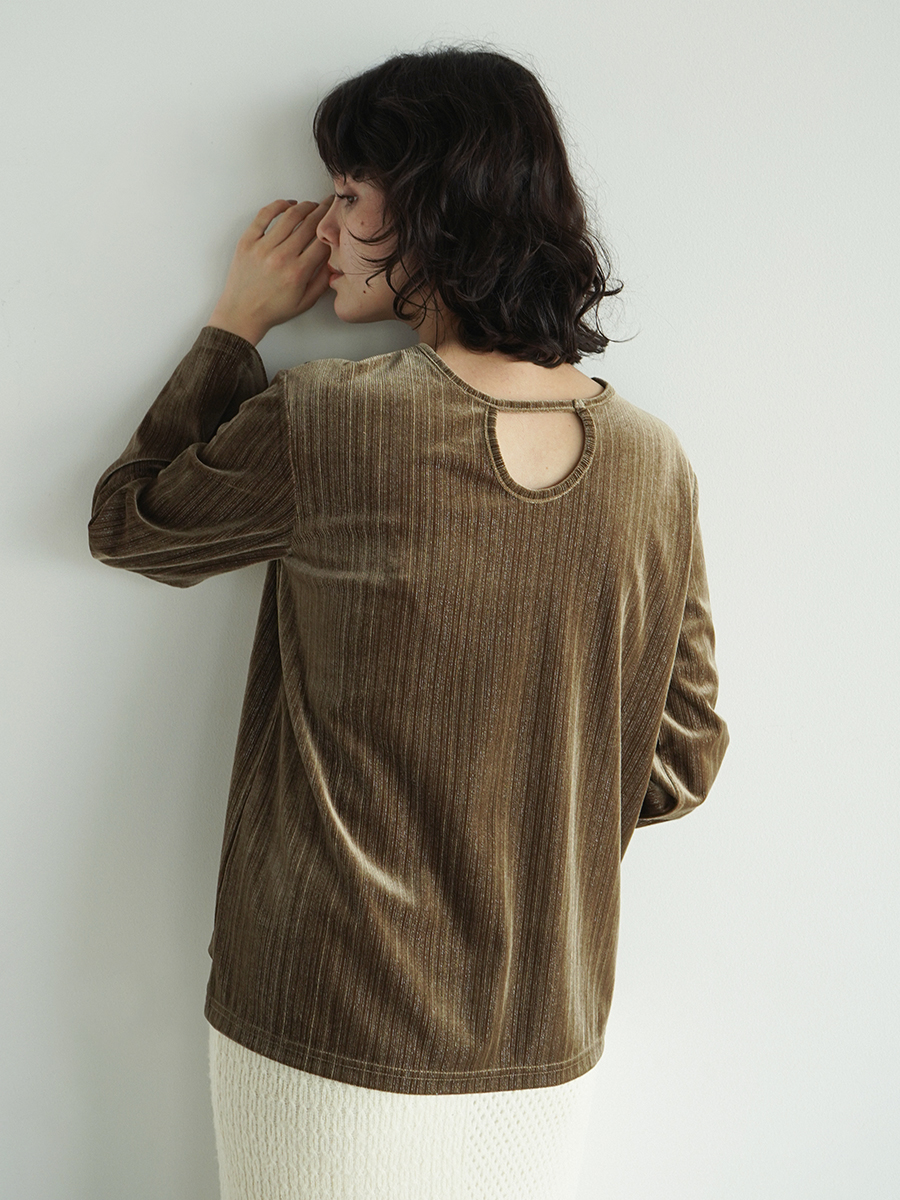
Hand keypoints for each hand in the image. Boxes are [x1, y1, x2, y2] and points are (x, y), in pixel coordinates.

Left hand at [207, 198, 332, 344]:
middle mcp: (281, 257)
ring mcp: (263, 247)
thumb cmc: (273, 310)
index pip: (323, 242)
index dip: (334, 229)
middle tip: (329, 204)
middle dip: (323, 211)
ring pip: (290, 216)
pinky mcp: (247, 241)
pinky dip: (278, 205)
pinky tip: (288, 205)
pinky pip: (264, 215)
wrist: (242, 314)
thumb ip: (323, 281)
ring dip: (305, 206)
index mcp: (298, 273)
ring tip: (311, 205)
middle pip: (309, 225)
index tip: (338, 222)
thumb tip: (335, 262)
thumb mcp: (305, 302)